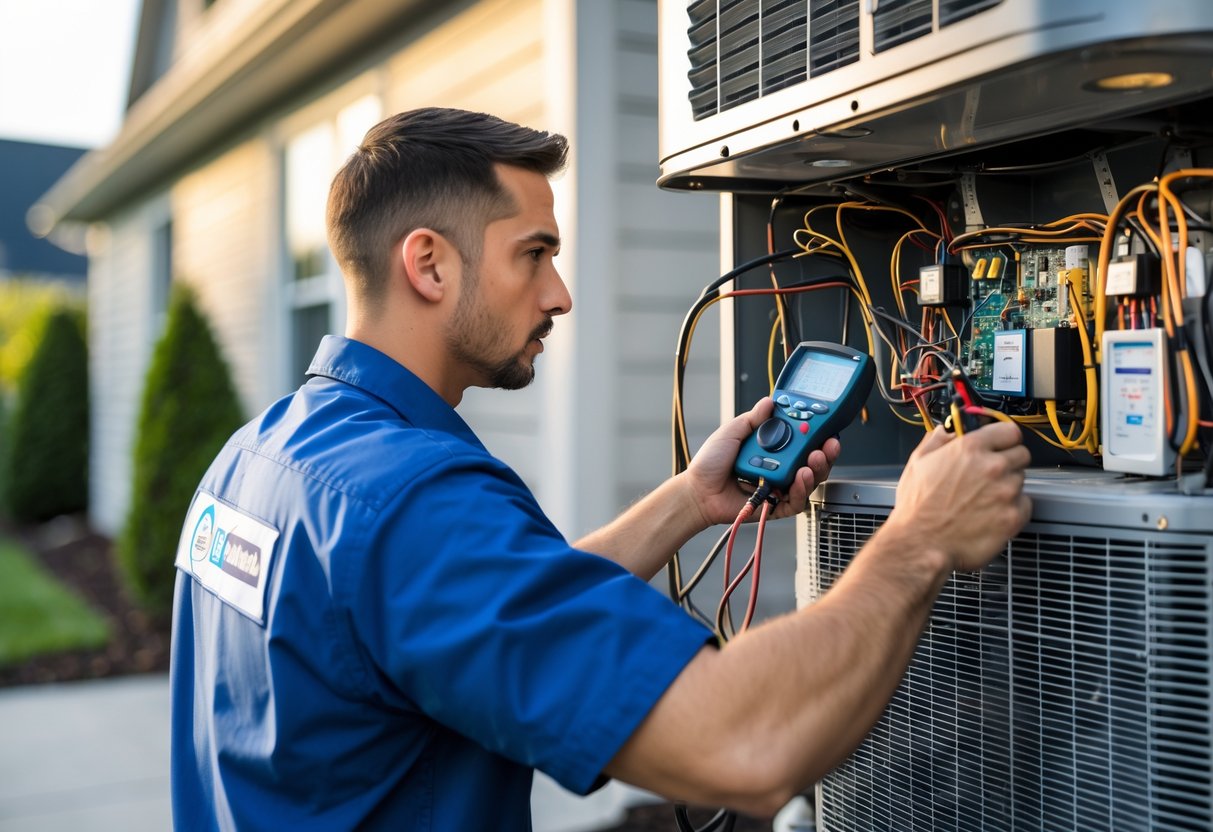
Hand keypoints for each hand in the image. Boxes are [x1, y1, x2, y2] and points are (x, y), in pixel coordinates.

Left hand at [684, 397, 839, 528]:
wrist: (698, 490)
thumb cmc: (710, 463)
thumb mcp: (732, 432)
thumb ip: (753, 419)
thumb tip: (769, 401)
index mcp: (772, 448)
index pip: (802, 440)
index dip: (816, 434)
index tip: (826, 426)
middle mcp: (779, 466)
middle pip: (812, 461)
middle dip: (825, 452)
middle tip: (828, 444)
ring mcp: (779, 487)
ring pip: (809, 481)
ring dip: (816, 469)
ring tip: (813, 460)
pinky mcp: (775, 506)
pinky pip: (796, 502)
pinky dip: (801, 490)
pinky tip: (801, 478)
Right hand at [889, 422, 1031, 571]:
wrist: (920, 543)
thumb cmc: (917, 508)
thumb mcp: (917, 462)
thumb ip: (936, 440)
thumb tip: (947, 431)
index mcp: (970, 449)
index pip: (1009, 431)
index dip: (1004, 438)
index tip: (1001, 445)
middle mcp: (993, 467)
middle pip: (1021, 454)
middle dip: (1007, 462)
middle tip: (989, 476)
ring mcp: (1006, 492)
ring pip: (1021, 480)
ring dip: (1008, 486)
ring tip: (983, 499)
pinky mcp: (1013, 517)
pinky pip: (1025, 505)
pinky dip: (1012, 509)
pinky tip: (991, 513)